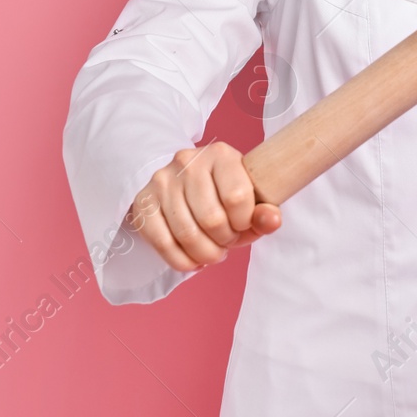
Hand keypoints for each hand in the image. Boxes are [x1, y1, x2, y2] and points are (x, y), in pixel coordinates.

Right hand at [127, 141, 281, 272]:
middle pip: (211, 219)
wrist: (184, 181)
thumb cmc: (224, 192)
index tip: (243, 225)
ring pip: (187, 234)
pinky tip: (193, 260)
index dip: (244, 222)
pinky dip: (182, 261)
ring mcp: (162, 180)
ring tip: (213, 252)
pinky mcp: (144, 201)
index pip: (238, 197)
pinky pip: (163, 243)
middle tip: (227, 241)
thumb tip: (272, 221)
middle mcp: (188, 161)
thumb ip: (264, 211)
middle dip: (225, 241)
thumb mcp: (250, 196)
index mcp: (220, 154)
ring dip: (205, 254)